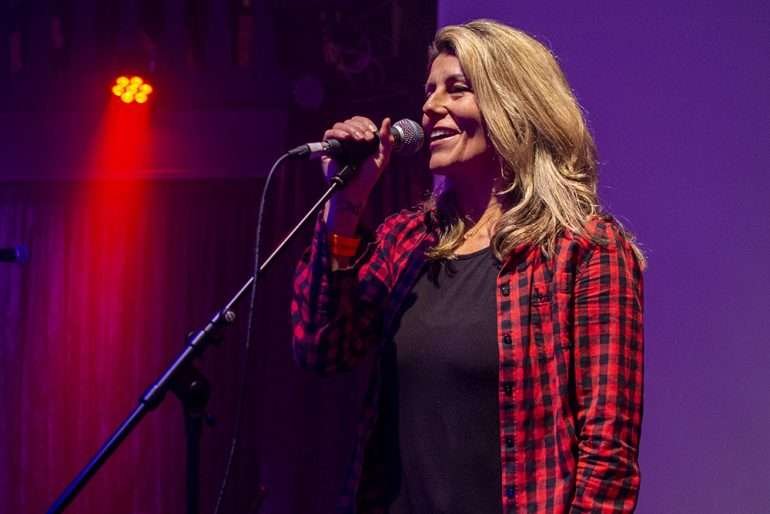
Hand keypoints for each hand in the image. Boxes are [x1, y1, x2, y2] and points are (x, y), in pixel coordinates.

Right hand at [322, 116, 394, 233]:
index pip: (362, 122)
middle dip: (360, 127)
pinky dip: (339, 133)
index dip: (366, 123)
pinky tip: (347, 138)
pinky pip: (330, 133)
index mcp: (362, 140)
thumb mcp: (382, 157)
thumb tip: (387, 120)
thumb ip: (386, 140)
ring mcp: (339, 144)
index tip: (372, 134)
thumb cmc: (368, 177)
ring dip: (351, 129)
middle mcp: (350, 140)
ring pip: (340, 125)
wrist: (354, 190)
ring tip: (358, 140)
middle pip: (351, 121)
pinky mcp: (329, 149)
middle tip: (366, 139)